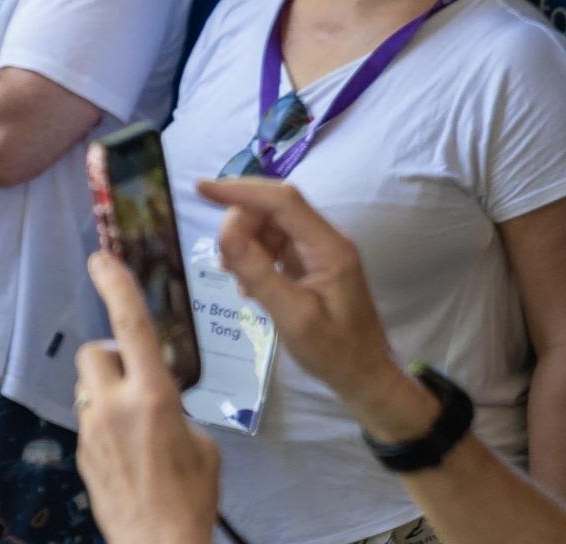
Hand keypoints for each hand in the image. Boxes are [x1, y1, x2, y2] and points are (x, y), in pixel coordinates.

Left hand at [76, 252, 220, 543]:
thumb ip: (176, 410)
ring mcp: (90, 427)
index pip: (131, 327)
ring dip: (108, 389)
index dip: (117, 286)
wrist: (157, 542)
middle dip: (113, 356)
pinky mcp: (79, 449)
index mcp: (152, 397)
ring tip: (136, 424)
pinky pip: (89, 417)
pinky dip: (106, 421)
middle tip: (138, 381)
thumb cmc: (192, 498)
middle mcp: (113, 405)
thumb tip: (159, 402)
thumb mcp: (203, 446)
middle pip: (96, 350)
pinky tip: (129, 452)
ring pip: (89, 384)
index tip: (102, 258)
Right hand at [196, 176, 421, 430]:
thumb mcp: (293, 317)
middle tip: (223, 259)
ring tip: (234, 275)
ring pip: (271, 225)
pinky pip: (275, 243)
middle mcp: (326, 240)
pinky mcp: (311, 263)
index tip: (200, 189)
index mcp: (329, 248)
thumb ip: (259, 274)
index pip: (282, 201)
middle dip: (240, 222)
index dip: (240, 190)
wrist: (365, 377)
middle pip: (274, 208)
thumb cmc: (334, 352)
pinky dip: (254, 255)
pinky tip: (247, 283)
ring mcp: (318, 251)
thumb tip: (223, 235)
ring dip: (245, 241)